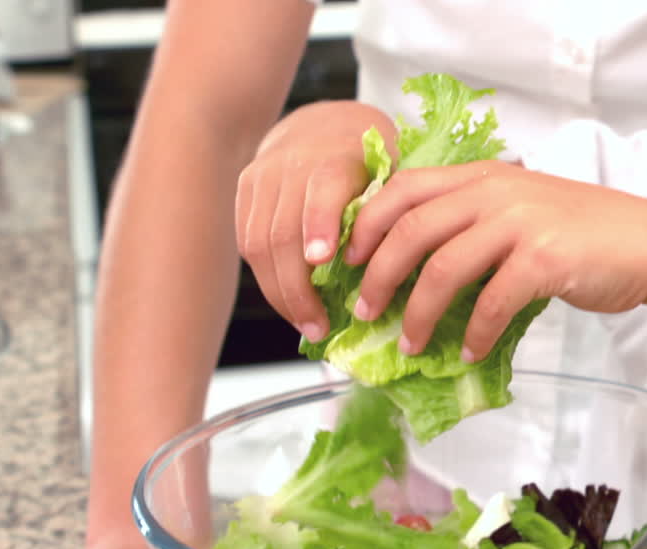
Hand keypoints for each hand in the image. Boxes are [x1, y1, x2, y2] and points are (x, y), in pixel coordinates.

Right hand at [235, 100, 394, 341]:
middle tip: (319, 327)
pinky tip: (289, 304)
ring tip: (306, 325)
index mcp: (337, 157)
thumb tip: (402, 272)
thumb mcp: (393, 173)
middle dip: (298, 288)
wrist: (322, 122)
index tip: (322, 261)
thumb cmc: (370, 158)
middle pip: (282, 232)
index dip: (319, 224)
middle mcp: (292, 164)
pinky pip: (247, 242)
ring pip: (258, 244)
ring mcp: (263, 178)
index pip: (322, 189)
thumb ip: (393, 212)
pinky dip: (267, 279)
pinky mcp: (244, 192)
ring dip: (280, 293)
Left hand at [348, 161, 646, 358]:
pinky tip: (472, 354)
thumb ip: (473, 224)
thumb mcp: (521, 210)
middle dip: (377, 274)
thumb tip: (416, 271)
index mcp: (482, 176)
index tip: (345, 260)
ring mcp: (519, 223)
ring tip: (410, 344)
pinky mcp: (544, 258)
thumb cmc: (583, 234)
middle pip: (410, 230)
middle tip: (364, 311)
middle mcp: (494, 192)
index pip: (403, 189)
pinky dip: (476, 334)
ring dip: (419, 313)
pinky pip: (492, 302)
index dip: (365, 224)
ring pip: (442, 268)